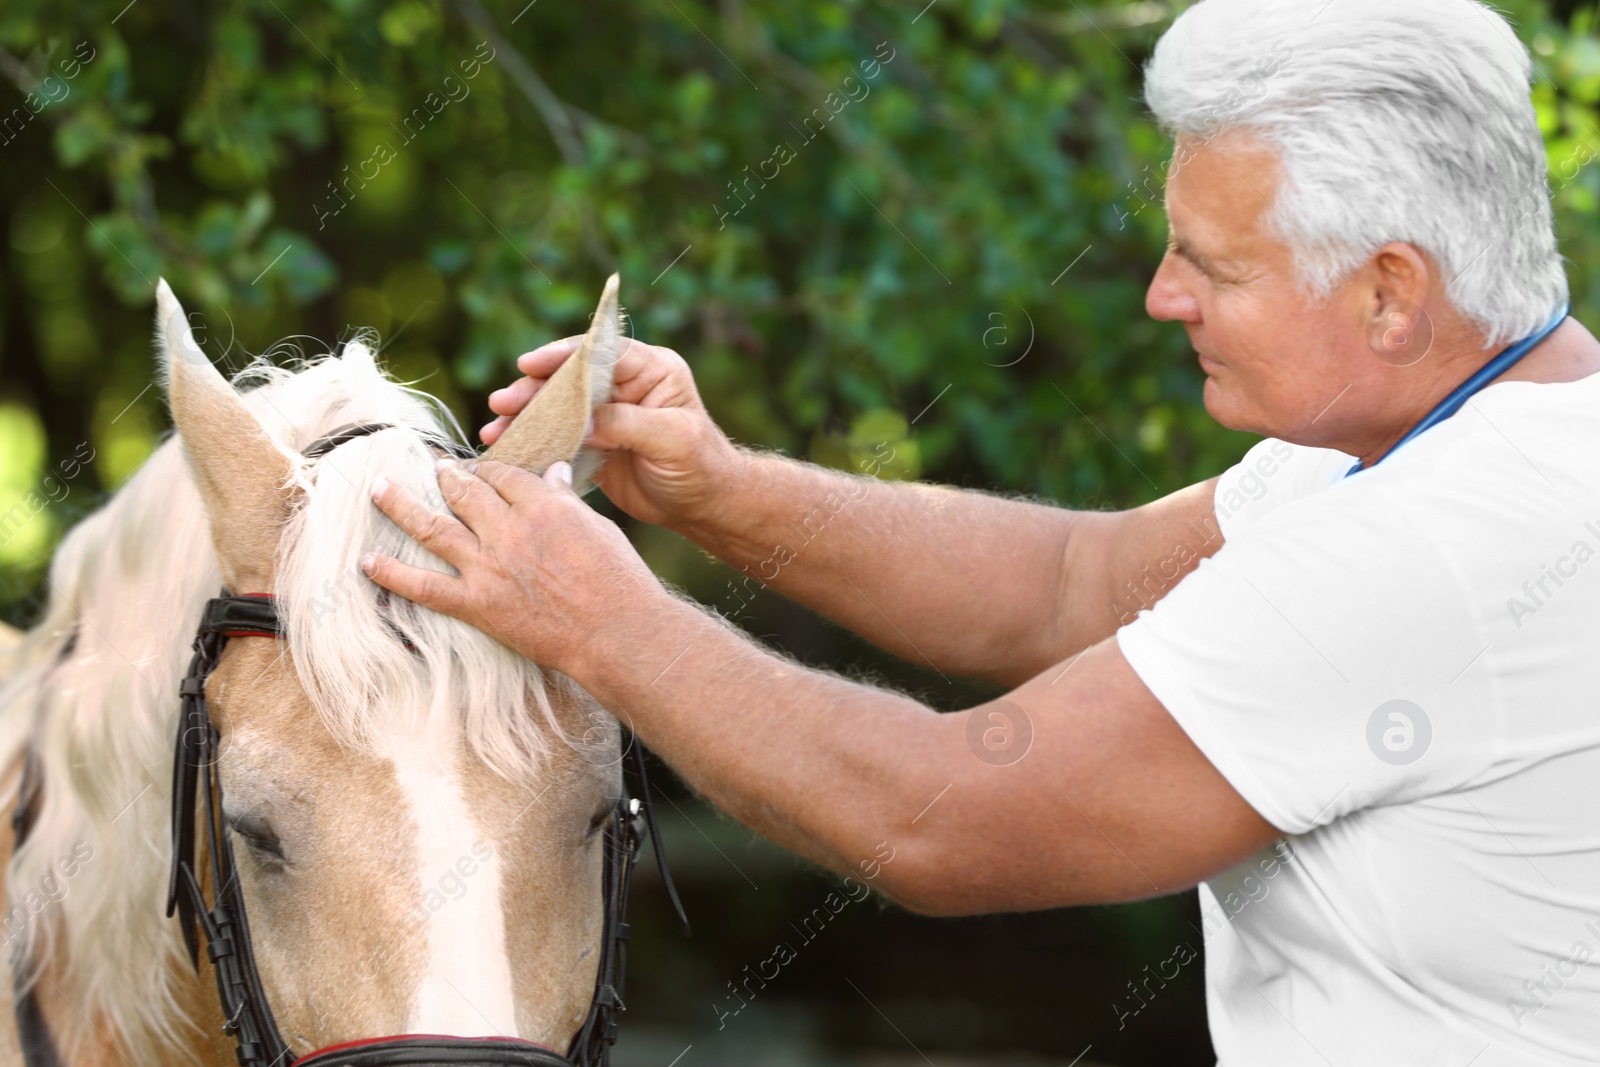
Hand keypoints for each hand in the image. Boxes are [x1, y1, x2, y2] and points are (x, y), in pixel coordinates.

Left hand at [360, 458, 662, 676]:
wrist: (617, 632)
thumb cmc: (619, 580)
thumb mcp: (598, 527)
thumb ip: (567, 500)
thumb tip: (554, 473)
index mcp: (542, 505)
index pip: (504, 474)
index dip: (488, 468)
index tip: (480, 468)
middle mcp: (507, 529)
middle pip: (464, 490)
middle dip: (445, 475)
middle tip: (434, 468)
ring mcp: (488, 566)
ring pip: (432, 526)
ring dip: (400, 505)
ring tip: (379, 488)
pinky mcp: (477, 603)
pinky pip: (424, 587)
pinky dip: (391, 574)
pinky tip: (367, 561)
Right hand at [481, 336, 742, 527]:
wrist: (704, 506)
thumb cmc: (700, 466)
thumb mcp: (671, 439)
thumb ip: (626, 423)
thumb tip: (582, 420)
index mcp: (651, 370)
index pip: (600, 352)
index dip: (562, 356)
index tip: (528, 364)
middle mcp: (625, 386)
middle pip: (570, 379)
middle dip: (533, 390)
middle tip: (501, 404)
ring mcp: (607, 414)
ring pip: (558, 408)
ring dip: (526, 418)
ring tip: (494, 431)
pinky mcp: (595, 443)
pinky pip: (558, 437)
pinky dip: (534, 443)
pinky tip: (508, 450)